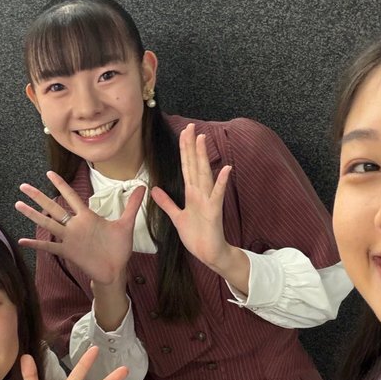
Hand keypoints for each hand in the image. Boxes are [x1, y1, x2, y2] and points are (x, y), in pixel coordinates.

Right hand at [16, 171, 144, 285]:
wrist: (116, 270)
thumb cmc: (119, 248)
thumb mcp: (126, 224)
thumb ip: (132, 205)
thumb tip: (144, 187)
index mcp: (87, 216)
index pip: (71, 196)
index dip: (61, 185)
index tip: (49, 173)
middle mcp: (75, 225)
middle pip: (53, 207)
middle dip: (39, 196)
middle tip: (23, 186)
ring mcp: (69, 238)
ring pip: (48, 223)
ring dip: (33, 214)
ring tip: (18, 204)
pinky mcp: (68, 251)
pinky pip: (49, 246)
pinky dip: (36, 244)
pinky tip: (22, 240)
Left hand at [150, 124, 241, 276]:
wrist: (209, 253)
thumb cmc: (196, 235)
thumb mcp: (177, 217)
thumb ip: (167, 202)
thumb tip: (155, 190)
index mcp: (192, 193)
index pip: (186, 166)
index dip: (184, 150)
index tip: (183, 133)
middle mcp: (201, 193)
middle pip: (194, 165)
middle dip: (192, 146)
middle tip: (191, 126)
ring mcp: (208, 201)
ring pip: (204, 175)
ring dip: (203, 157)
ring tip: (202, 139)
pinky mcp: (214, 211)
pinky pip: (217, 195)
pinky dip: (221, 183)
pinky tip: (226, 169)